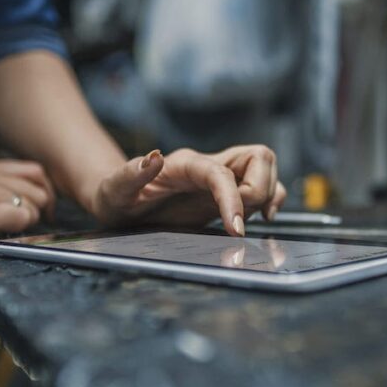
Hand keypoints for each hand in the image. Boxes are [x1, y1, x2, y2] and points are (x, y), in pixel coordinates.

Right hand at [0, 158, 53, 281]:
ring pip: (32, 202)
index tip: (39, 216)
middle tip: (22, 230)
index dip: (43, 194)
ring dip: (25, 223)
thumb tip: (25, 210)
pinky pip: (19, 217)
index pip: (33, 171)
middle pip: (39, 186)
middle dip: (39, 212)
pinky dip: (15, 230)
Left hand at [89, 145, 286, 235]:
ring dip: (269, 191)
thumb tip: (153, 157)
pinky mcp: (227, 192)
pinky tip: (262, 218)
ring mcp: (220, 177)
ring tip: (258, 219)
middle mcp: (208, 165)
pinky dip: (271, 197)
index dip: (234, 198)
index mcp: (185, 164)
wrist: (120, 202)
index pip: (221, 173)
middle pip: (257, 156)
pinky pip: (263, 184)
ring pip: (265, 166)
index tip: (236, 230)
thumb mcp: (114, 189)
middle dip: (259, 189)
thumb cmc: (115, 196)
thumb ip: (130, 174)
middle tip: (241, 222)